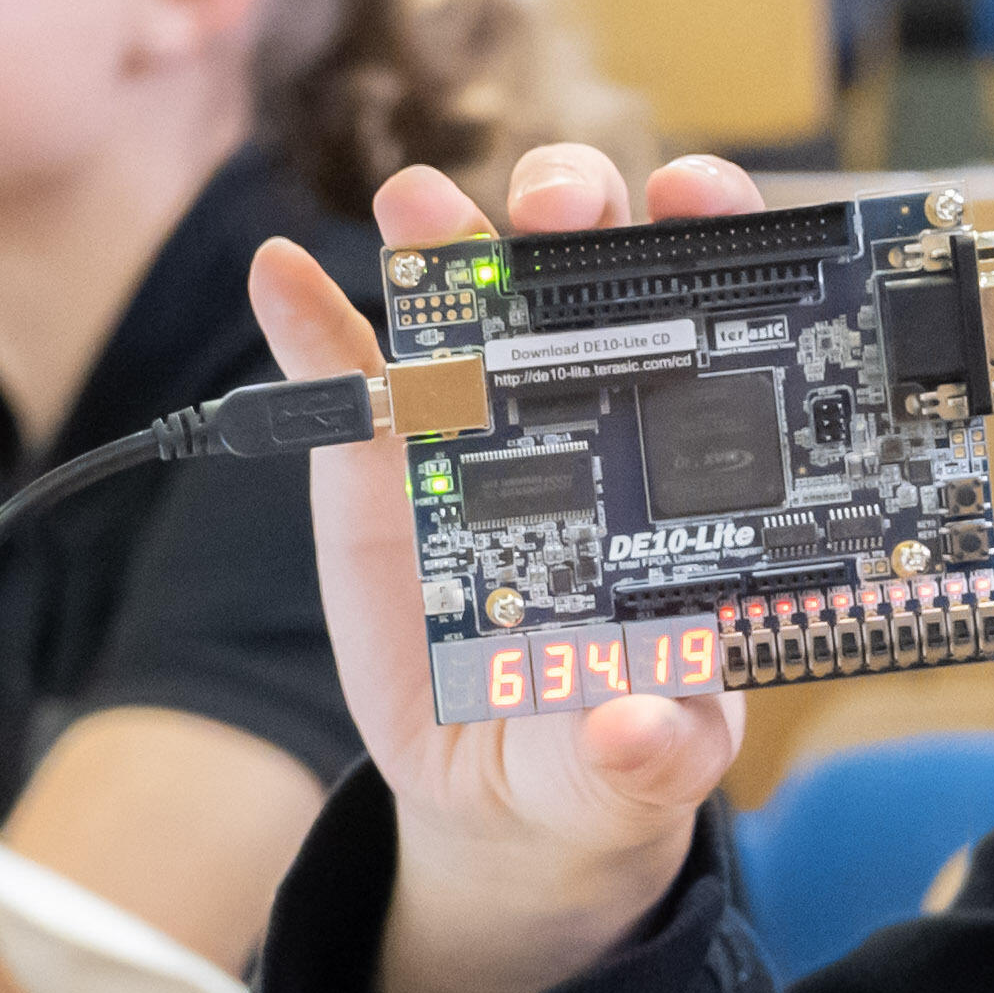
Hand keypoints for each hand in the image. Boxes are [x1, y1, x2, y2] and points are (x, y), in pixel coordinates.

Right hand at [251, 142, 767, 992]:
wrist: (510, 794)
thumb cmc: (613, 742)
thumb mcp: (650, 761)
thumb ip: (656, 747)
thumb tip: (638, 726)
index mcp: (681, 455)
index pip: (713, 311)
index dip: (715, 235)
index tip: (699, 198)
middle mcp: (584, 410)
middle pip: (587, 268)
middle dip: (579, 204)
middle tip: (561, 202)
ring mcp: (474, 429)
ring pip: (463, 300)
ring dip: (443, 234)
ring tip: (419, 206)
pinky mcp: (377, 470)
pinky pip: (338, 382)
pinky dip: (306, 322)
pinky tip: (278, 272)